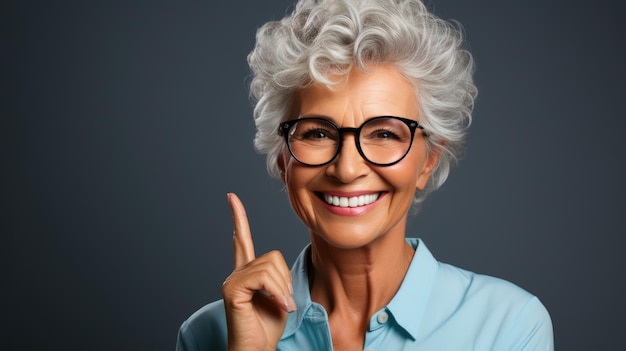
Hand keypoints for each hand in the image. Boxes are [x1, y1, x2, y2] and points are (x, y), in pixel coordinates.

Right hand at [222, 193, 295, 350]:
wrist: (257, 349)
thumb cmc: (268, 327)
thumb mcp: (281, 296)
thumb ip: (279, 278)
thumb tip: (277, 269)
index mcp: (247, 273)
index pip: (242, 240)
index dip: (239, 218)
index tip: (231, 198)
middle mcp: (236, 273)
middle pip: (273, 256)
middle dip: (285, 280)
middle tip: (284, 302)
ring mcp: (232, 280)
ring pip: (270, 266)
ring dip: (283, 289)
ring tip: (280, 306)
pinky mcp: (231, 289)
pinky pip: (262, 277)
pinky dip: (276, 292)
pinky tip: (278, 305)